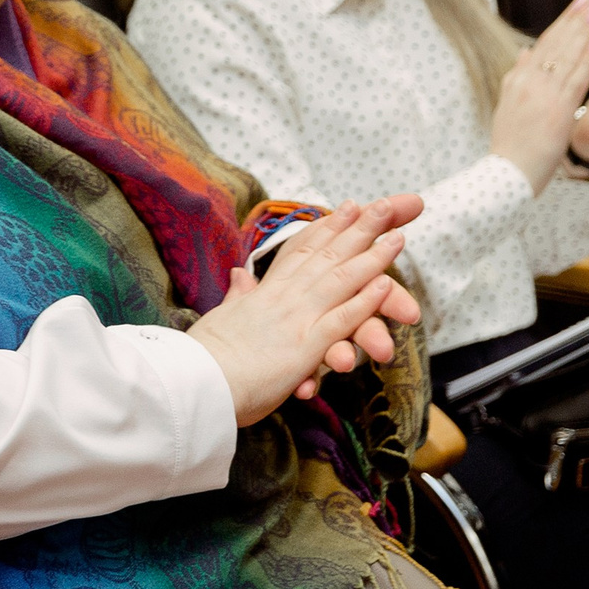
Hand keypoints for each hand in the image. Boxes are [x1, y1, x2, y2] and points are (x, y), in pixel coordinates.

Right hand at [186, 196, 423, 424]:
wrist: (190, 383)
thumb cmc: (201, 358)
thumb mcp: (220, 320)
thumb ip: (237, 297)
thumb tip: (239, 275)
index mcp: (262, 294)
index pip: (300, 252)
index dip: (326, 228)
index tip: (347, 207)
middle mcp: (281, 299)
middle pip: (326, 256)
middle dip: (358, 230)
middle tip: (385, 205)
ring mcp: (294, 319)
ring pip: (339, 280)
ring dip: (372, 258)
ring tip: (398, 237)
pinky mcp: (303, 346)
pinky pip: (340, 320)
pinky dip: (365, 301)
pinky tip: (385, 285)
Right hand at [489, 0, 588, 190]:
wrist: (503, 176)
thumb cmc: (508, 146)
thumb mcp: (506, 107)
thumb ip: (515, 78)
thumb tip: (523, 53)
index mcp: (518, 80)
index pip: (544, 43)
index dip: (563, 21)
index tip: (579, 2)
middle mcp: (529, 83)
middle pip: (557, 43)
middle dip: (577, 16)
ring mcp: (543, 96)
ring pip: (568, 56)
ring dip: (585, 29)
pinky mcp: (557, 111)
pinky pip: (575, 81)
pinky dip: (587, 60)